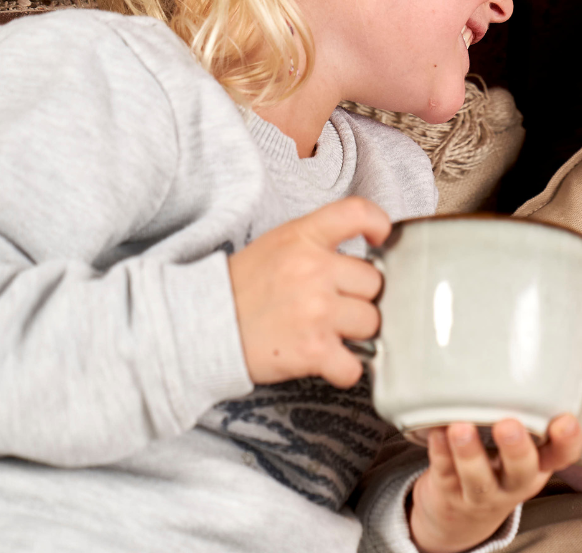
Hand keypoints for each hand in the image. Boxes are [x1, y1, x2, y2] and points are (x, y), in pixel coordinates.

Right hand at [228, 195, 390, 388]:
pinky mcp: (312, 350)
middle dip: (359, 296)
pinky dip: (345, 369)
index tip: (380, 237)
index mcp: (303, 237)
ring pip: (371, 321)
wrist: (201, 328)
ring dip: (354, 332)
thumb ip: (319, 241)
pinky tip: (328, 361)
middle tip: (334, 303)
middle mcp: (314, 270)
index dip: (377, 222)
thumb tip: (362, 255)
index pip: (356, 212)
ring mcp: (316, 310)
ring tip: (327, 331)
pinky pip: (355, 364)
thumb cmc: (240, 287)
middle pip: (374, 281)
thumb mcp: (277, 244)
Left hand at [409, 415, 581, 552]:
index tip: (565, 420)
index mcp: (539, 463)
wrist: (461, 515)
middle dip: (516, 449)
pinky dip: (439, 453)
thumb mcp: (521, 445)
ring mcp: (482, 492)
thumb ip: (524, 410)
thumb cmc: (497, 463)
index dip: (568, 441)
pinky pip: (444, 473)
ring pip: (478, 479)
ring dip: (470, 454)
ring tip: (460, 428)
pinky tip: (436, 432)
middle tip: (508, 426)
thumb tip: (518, 356)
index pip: (562, 455)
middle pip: (522, 471)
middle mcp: (514, 481)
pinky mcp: (450, 493)